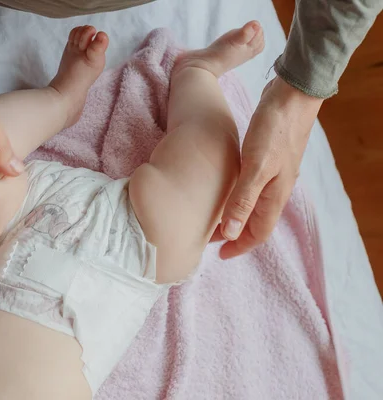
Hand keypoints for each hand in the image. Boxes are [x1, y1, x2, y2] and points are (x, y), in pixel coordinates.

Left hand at [219, 76, 323, 257]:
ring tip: (213, 218)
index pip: (258, 232)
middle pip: (255, 222)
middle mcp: (276, 189)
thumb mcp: (256, 167)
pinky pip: (251, 187)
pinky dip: (238, 196)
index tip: (219, 255)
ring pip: (253, 205)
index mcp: (275, 195)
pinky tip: (224, 189)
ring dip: (235, 215)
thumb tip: (230, 234)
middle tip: (209, 238)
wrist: (292, 96)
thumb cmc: (275, 130)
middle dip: (234, 234)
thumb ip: (243, 200)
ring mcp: (273, 174)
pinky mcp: (267, 159)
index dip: (239, 246)